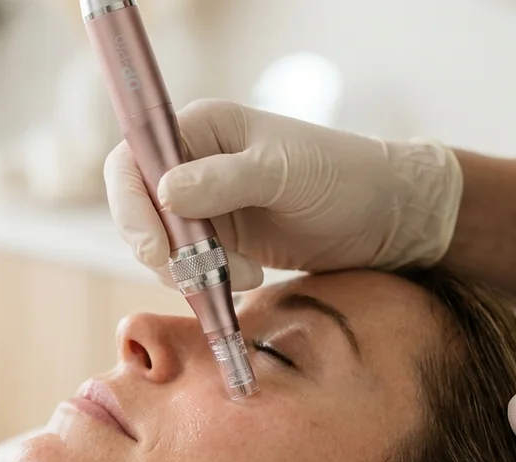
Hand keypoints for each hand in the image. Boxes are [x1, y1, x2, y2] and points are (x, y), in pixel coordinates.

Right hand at [104, 100, 463, 287]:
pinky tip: (248, 277)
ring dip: (188, 268)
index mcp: (201, 128)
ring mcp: (201, 202)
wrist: (384, 217)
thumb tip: (164, 190)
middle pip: (137, 208)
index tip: (156, 248)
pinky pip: (185, 264)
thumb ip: (225, 180)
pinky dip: (204, 280)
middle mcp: (191, 161)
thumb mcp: (285, 174)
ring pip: (159, 243)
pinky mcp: (216, 237)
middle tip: (197, 275)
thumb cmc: (342, 177)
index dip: (131, 205)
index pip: (134, 160)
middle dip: (161, 247)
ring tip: (243, 274)